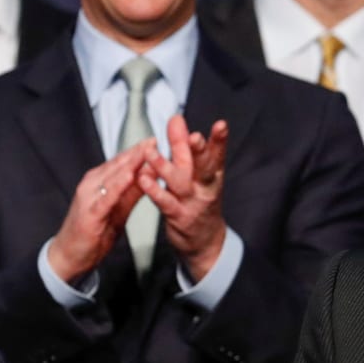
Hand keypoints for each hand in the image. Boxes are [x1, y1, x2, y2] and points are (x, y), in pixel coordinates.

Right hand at [47, 138, 156, 282]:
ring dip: (131, 163)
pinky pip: (107, 196)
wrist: (69, 256)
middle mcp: (91, 184)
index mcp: (98, 181)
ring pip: (113, 176)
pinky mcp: (90, 212)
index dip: (138, 151)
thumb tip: (150, 175)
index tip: (155, 140)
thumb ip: (132, 192)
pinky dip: (119, 185)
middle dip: (137, 153)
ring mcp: (89, 197)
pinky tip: (131, 176)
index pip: (120, 162)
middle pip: (118, 165)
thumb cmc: (93, 232)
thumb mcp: (119, 209)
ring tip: (147, 152)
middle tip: (155, 140)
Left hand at [140, 116, 227, 281]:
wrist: (205, 242)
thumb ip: (185, 147)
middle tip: (193, 136)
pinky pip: (165, 202)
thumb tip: (176, 120)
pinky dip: (154, 191)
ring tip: (151, 152)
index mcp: (212, 175)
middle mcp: (205, 187)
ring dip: (164, 167)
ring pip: (180, 183)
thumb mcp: (197, 173)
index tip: (221, 125)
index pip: (217, 155)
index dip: (219, 140)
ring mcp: (192, 203)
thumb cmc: (198, 201)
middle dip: (198, 151)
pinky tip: (143, 179)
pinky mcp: (178, 216)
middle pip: (203, 167)